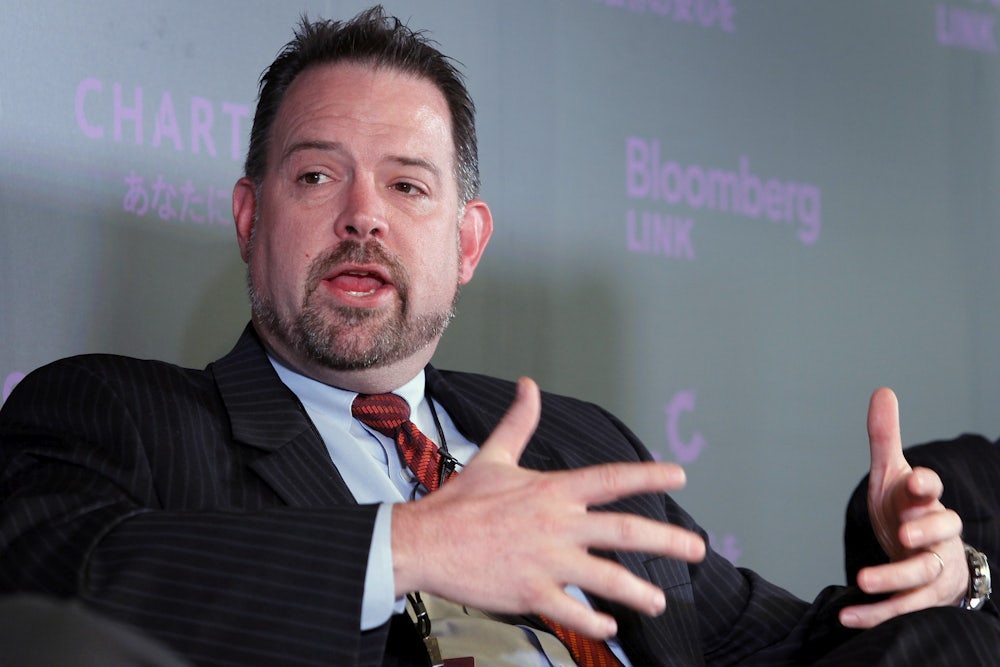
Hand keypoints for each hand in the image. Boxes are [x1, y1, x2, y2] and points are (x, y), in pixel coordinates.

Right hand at [391, 377, 705, 638]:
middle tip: (697, 549)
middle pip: (623, 530)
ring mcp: (545, 561)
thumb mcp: (493, 456)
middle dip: (667, 539)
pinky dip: (593, 622)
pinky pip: (570, 612)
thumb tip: (529, 386)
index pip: (610, 478)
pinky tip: (609, 627)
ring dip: (637, 590)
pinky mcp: (529, 593)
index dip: (648, 475)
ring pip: (605, 577)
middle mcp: (556, 524)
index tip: (679, 475)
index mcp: (552, 491)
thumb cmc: (458, 503)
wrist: (423, 542)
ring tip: (658, 601)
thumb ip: (519, 423)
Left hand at [839, 387, 966, 627]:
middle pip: (940, 531)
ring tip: (862, 579)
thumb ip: (885, 438)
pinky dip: (875, 614)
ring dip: (893, 578)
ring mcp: (931, 567)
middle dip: (925, 530)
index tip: (915, 483)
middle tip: (903, 532)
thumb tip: (883, 390)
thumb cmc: (906, 509)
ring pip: (921, 573)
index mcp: (925, 501)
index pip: (932, 490)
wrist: (927, 556)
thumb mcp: (893, 475)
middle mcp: (934, 534)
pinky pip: (901, 608)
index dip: (926, 486)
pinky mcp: (920, 597)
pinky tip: (846, 618)